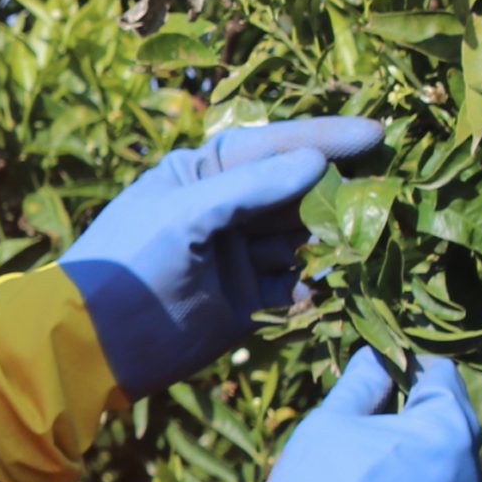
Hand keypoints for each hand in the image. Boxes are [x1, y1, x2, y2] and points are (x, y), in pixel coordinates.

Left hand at [59, 117, 381, 398]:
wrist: (90, 347)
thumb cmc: (128, 264)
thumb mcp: (185, 216)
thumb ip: (251, 188)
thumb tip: (317, 162)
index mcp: (203, 174)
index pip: (274, 145)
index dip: (326, 138)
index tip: (378, 134)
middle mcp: (227, 209)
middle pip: (298, 191)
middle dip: (341, 191)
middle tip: (391, 189)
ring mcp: (238, 257)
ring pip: (303, 240)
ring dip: (337, 239)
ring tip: (373, 235)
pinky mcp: (248, 304)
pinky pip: (296, 287)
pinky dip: (317, 284)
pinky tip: (339, 281)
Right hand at [258, 349, 481, 481]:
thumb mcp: (332, 421)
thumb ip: (362, 384)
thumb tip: (377, 357)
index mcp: (446, 433)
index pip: (443, 380)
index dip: (414, 370)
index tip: (388, 372)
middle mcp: (469, 481)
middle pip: (451, 435)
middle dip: (419, 424)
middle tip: (375, 427)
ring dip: (418, 477)